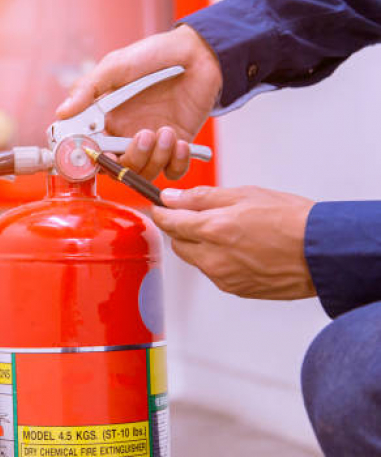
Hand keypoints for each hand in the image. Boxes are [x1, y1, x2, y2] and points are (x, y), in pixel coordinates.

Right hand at [56, 25, 222, 179]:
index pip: (89, 151)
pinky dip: (176, 163)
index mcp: (104, 121)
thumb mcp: (115, 66)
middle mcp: (124, 136)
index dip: (89, 159)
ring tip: (166, 132)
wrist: (198, 52)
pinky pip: (173, 171)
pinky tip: (181, 142)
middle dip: (130, 160)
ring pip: (144, 173)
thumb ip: (88, 89)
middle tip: (142, 137)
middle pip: (118, 169)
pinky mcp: (176, 146)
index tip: (97, 153)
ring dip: (155, 158)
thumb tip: (62, 113)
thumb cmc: (154, 55)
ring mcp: (150, 143)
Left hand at [151, 185, 316, 299]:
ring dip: (200, 245)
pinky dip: (217, 260)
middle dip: (182, 228)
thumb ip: (202, 197)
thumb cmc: (292, 221)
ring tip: (229, 232)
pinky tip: (240, 249)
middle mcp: (213, 257)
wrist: (323, 252)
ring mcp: (223, 276)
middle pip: (178, 242)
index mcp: (213, 229)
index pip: (168, 221)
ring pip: (195, 259)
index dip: (162, 211)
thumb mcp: (245, 195)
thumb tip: (172, 197)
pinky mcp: (235, 289)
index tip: (162, 205)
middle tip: (200, 215)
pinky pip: (213, 272)